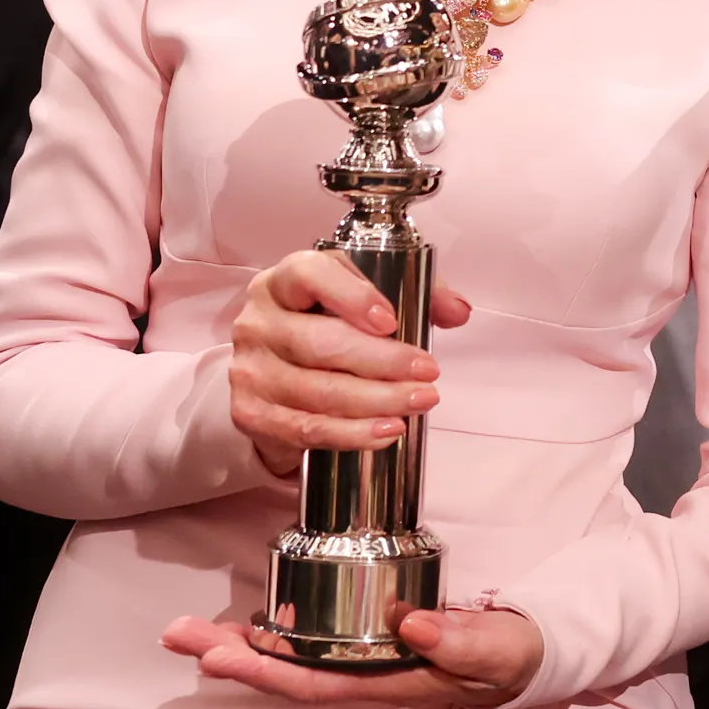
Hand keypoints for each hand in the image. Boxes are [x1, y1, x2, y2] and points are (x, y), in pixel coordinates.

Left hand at [161, 604, 542, 708]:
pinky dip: (272, 631)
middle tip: (176, 634)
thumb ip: (464, 640)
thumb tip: (412, 625)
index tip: (221, 656)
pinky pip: (310, 639)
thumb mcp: (501, 648)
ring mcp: (365, 658)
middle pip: (288, 673)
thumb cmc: (512, 654)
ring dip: (238, 645)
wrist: (528, 653)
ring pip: (291, 657)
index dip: (267, 671)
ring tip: (187, 629)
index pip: (317, 683)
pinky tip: (244, 622)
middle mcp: (367, 675)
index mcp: (392, 682)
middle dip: (231, 657)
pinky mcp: (369, 636)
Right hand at [230, 250, 474, 478]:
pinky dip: (352, 433)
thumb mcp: (367, 300)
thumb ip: (417, 296)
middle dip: (382, 361)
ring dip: (377, 401)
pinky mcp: (252, 413)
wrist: (275, 376)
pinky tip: (388, 430)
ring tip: (420, 401)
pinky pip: (307, 428)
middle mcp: (259, 322)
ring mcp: (251, 370)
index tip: (391, 320)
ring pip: (318, 390)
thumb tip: (458, 310)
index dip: (351, 295)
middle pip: (321, 342)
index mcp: (283, 281)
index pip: (308, 275)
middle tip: (428, 371)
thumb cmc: (327, 327)